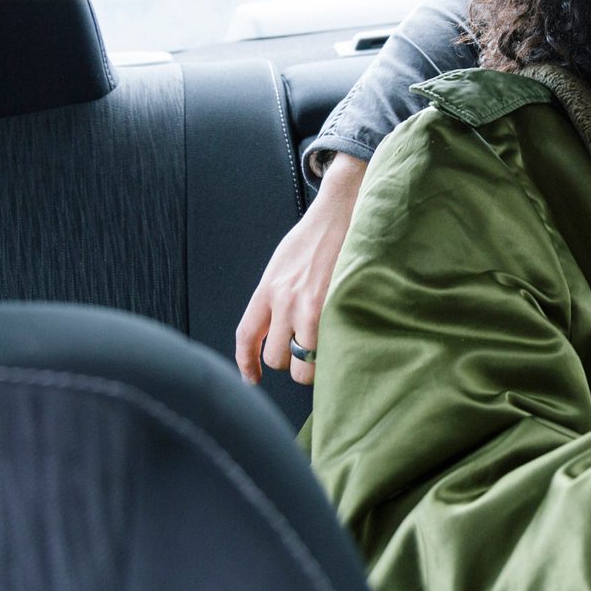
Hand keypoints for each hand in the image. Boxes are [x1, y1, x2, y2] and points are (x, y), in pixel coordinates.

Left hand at [234, 153, 366, 384]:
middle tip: (305, 352)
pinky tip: (344, 347)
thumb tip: (275, 331)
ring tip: (327, 351)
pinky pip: (330, 350)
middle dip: (291, 361)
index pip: (246, 337)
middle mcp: (285, 302)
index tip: (251, 378)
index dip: (246, 363)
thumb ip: (274, 297)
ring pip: (305, 363)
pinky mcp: (338, 308)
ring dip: (315, 364)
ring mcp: (313, 307)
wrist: (342, 211)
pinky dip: (336, 355)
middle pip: (277, 358)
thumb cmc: (314, 238)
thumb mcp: (281, 266)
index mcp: (268, 289)